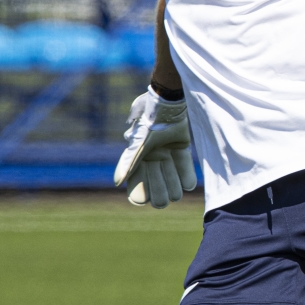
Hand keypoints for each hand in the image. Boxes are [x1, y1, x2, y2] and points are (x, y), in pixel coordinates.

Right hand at [113, 87, 197, 207]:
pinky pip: (185, 168)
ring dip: (173, 186)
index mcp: (138, 159)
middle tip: (161, 200)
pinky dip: (187, 178)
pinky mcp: (181, 147)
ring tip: (174, 189)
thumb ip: (128, 163)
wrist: (167, 104)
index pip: (138, 184)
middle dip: (159, 193)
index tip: (142, 200)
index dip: (140, 195)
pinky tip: (187, 184)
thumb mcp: (137, 144)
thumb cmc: (148, 124)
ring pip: (172, 180)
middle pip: (156, 187)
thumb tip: (117, 183)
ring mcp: (167, 153)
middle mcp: (152, 158)